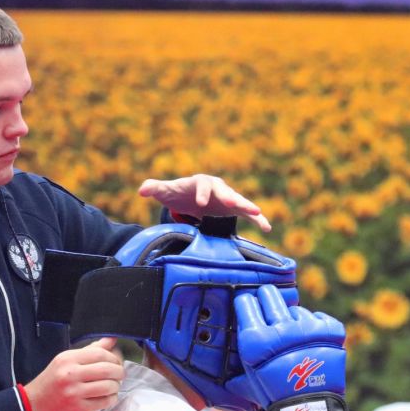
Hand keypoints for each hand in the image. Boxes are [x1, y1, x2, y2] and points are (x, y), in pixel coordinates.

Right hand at [24, 337, 123, 410]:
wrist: (34, 405)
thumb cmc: (51, 381)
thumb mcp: (65, 360)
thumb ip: (90, 350)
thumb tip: (111, 339)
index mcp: (67, 359)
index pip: (100, 353)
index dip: (113, 357)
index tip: (116, 362)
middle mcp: (70, 375)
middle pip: (107, 369)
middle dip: (119, 372)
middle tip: (119, 374)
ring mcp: (75, 393)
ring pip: (108, 387)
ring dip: (116, 386)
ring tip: (113, 386)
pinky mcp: (79, 409)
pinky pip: (104, 402)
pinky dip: (111, 399)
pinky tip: (108, 397)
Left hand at [138, 174, 270, 231]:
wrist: (191, 198)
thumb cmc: (178, 193)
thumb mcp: (166, 191)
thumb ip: (154, 188)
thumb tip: (142, 190)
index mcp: (200, 182)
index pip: (202, 185)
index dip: (201, 193)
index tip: (200, 204)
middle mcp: (218, 188)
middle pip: (225, 191)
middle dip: (229, 196)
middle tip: (233, 203)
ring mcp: (228, 198)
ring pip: (240, 201)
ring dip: (248, 206)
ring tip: (258, 213)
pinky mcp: (235, 209)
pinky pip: (249, 213)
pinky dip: (259, 219)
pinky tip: (267, 228)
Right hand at [234, 284, 346, 410]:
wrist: (307, 410)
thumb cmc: (272, 392)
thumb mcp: (246, 374)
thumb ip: (239, 351)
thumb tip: (228, 334)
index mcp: (256, 339)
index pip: (246, 302)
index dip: (246, 303)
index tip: (248, 305)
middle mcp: (280, 330)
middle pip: (270, 295)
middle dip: (267, 298)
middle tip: (268, 306)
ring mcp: (307, 329)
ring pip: (295, 309)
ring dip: (292, 320)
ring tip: (293, 339)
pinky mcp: (330, 331)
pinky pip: (318, 316)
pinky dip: (315, 325)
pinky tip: (310, 340)